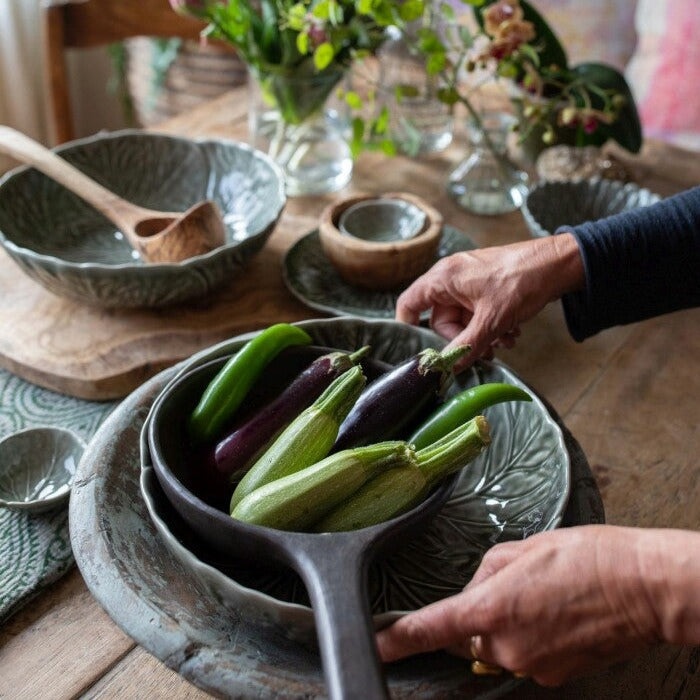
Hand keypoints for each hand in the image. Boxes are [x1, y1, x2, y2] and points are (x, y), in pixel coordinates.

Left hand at [376, 526, 699, 685]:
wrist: (641, 588)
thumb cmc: (584, 557)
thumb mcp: (523, 548)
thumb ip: (485, 571)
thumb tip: (477, 588)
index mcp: (490, 607)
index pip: (429, 627)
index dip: (396, 639)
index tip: (376, 644)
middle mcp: (505, 645)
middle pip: (469, 633)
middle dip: (478, 612)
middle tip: (514, 586)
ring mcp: (530, 665)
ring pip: (498, 644)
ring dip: (507, 624)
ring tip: (542, 598)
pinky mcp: (553, 676)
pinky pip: (524, 655)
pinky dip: (531, 637)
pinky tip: (555, 614)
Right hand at [395, 233, 584, 363]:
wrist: (559, 264)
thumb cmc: (523, 281)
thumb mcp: (492, 320)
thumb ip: (467, 346)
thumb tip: (448, 367)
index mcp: (443, 278)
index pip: (409, 303)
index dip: (408, 327)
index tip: (421, 349)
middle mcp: (451, 278)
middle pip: (439, 319)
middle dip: (462, 339)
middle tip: (484, 351)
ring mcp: (468, 283)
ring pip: (462, 320)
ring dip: (481, 336)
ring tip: (504, 341)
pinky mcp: (484, 288)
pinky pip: (476, 314)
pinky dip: (491, 326)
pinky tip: (511, 333)